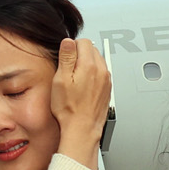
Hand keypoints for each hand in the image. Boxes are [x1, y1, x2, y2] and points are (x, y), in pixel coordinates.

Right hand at [50, 38, 112, 168]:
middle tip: (68, 69)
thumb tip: (68, 41)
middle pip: (92, 49)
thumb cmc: (70, 109)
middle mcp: (101, 70)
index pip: (83, 41)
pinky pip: (100, 73)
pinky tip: (82, 87)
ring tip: (75, 79)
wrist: (82, 128)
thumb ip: (67, 57)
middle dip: (80, 55)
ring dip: (86, 65)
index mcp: (89, 65)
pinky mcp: (107, 88)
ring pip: (97, 61)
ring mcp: (106, 80)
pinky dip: (92, 75)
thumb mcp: (61, 80)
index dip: (71, 47)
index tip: (66, 58)